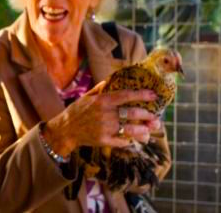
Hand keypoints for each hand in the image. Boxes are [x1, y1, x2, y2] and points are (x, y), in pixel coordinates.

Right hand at [43, 81, 158, 154]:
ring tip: (150, 129)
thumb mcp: (87, 97)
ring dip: (143, 130)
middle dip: (147, 115)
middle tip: (155, 116)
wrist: (65, 130)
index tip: (153, 94)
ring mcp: (105, 129)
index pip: (125, 96)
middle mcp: (105, 114)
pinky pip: (122, 141)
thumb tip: (112, 79)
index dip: (141, 95)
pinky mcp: (104, 141)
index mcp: (102, 101)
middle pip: (131, 114)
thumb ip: (100, 89)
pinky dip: (130, 140)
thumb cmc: (77, 111)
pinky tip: (135, 139)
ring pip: (130, 129)